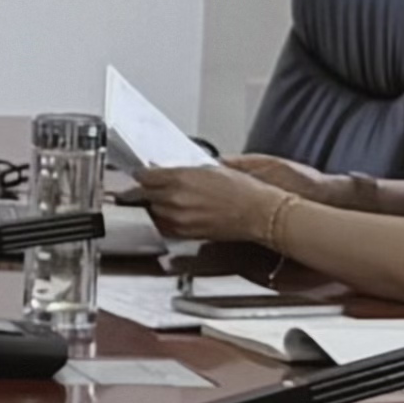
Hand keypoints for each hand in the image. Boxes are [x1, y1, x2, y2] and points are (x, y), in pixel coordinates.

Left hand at [135, 159, 295, 249]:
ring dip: (157, 205)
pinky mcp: (185, 233)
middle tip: (155, 187)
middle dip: (149, 190)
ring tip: (169, 200)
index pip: (145, 176)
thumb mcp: (212, 169)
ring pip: (153, 211)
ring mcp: (178, 219)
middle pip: (145, 194)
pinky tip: (176, 214)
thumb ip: (186, 171)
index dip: (143, 174)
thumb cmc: (243, 191)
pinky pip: (164, 226)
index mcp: (181, 179)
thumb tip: (172, 172)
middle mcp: (174, 199)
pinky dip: (165, 219)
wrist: (259, 214)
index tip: (144, 174)